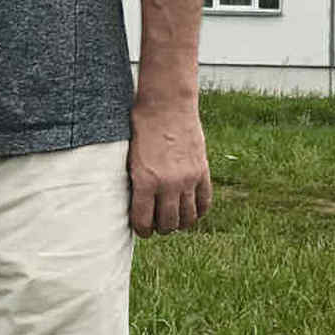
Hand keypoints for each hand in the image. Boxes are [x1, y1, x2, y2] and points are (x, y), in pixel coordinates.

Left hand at [128, 101, 211, 237]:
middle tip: (157, 225)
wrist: (167, 104)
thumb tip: (133, 205)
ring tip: (173, 219)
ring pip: (188, 218)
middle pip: (168, 224)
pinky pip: (204, 202)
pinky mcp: (203, 171)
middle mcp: (169, 184)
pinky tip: (190, 210)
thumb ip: (134, 182)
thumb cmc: (141, 127)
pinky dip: (198, 211)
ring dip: (180, 223)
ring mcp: (189, 179)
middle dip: (161, 228)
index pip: (144, 222)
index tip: (142, 229)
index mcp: (146, 181)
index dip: (142, 230)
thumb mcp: (129, 157)